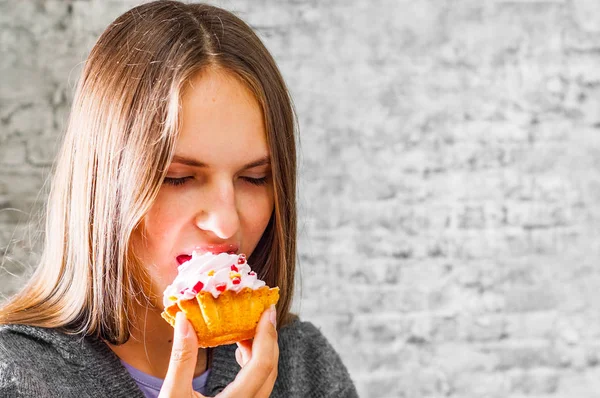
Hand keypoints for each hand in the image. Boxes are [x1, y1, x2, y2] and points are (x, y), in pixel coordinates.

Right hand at [158, 305, 278, 397]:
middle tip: (259, 313)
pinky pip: (257, 385)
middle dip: (267, 338)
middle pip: (270, 369)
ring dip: (261, 350)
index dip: (267, 335)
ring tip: (245, 329)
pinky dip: (254, 364)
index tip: (266, 311)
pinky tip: (240, 352)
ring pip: (266, 378)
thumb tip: (185, 321)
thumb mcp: (172, 395)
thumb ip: (181, 358)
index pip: (263, 364)